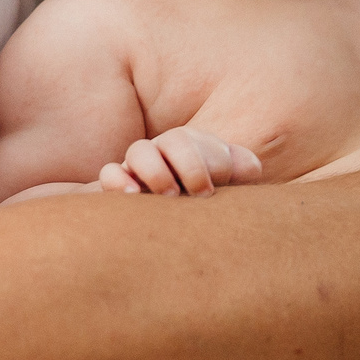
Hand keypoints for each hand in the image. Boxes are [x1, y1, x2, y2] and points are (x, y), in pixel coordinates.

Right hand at [97, 127, 262, 195]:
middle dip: (191, 166)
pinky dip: (118, 181)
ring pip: (139, 151)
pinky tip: (134, 197)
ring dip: (156, 171)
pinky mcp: (118, 185)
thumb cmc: (208, 197)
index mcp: (192, 145)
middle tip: (201, 194)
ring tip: (170, 195)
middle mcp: (165, 150)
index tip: (214, 192)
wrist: (180, 218)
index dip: (211, 163)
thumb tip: (250, 168)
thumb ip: (243, 168)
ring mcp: (139, 166)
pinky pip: (109, 173)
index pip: (201, 141)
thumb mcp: (230, 182)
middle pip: (174, 140)